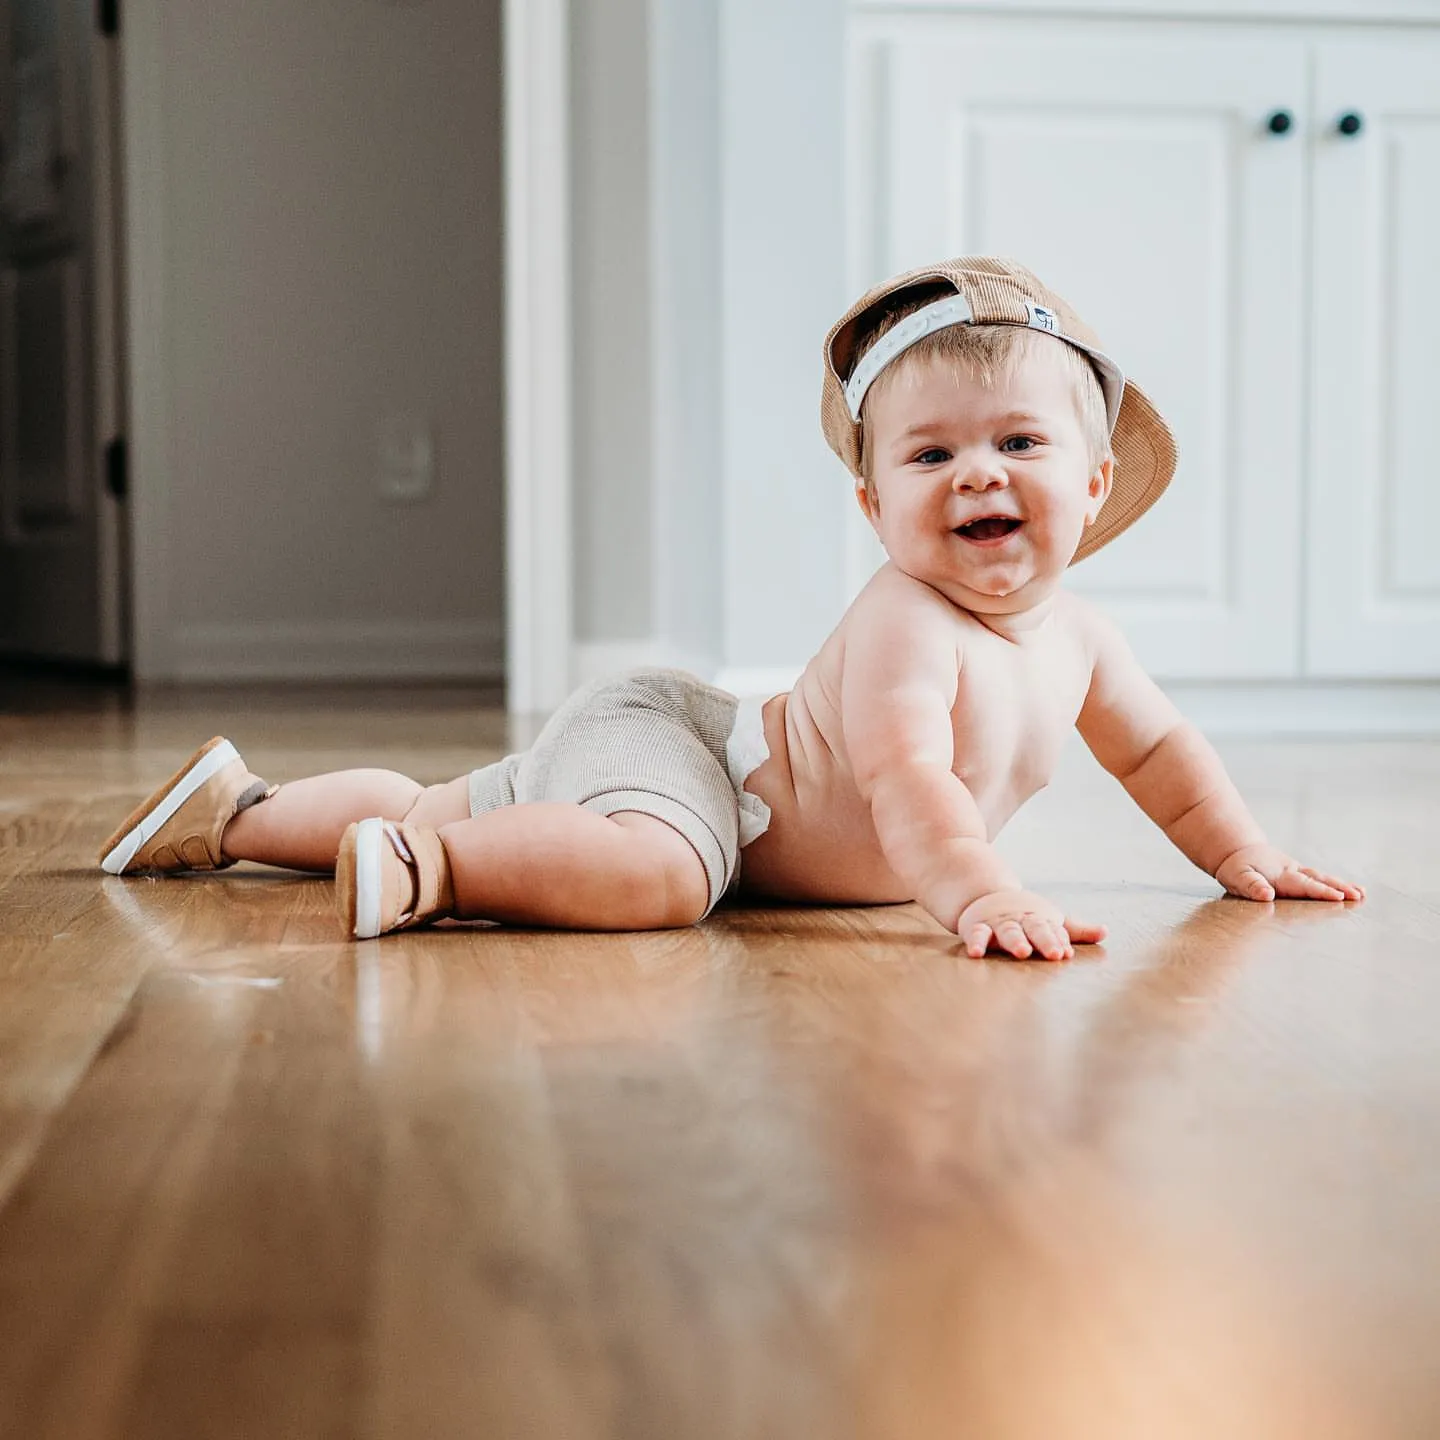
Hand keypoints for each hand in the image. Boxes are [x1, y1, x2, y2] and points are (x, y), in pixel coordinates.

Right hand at [956, 888, 1106, 960]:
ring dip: (1015, 940)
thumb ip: (1075, 930)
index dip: (1059, 940)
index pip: (1052, 930)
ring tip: (1022, 951)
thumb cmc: (1024, 916)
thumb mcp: (1048, 920)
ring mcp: (999, 923)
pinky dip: (976, 942)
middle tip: (1055, 954)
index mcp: (1040, 919)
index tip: (1066, 953)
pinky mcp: (978, 927)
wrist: (985, 895)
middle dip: (1045, 940)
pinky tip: (976, 953)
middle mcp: (1021, 920)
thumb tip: (1105, 932)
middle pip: (1034, 929)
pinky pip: (977, 934)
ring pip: (1008, 931)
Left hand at [1214, 844, 1364, 902]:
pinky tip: (1353, 891)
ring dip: (1342, 886)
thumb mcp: (1237, 877)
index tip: (1338, 897)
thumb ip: (1251, 886)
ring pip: (1323, 878)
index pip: (1303, 885)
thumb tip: (1266, 895)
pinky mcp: (1300, 875)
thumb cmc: (1237, 869)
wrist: (1238, 851)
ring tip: (1361, 894)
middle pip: (1319, 880)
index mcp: (1280, 875)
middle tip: (1358, 896)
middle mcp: (1293, 872)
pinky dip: (1337, 885)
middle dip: (1338, 888)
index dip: (1321, 892)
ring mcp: (1298, 872)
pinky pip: (1320, 880)